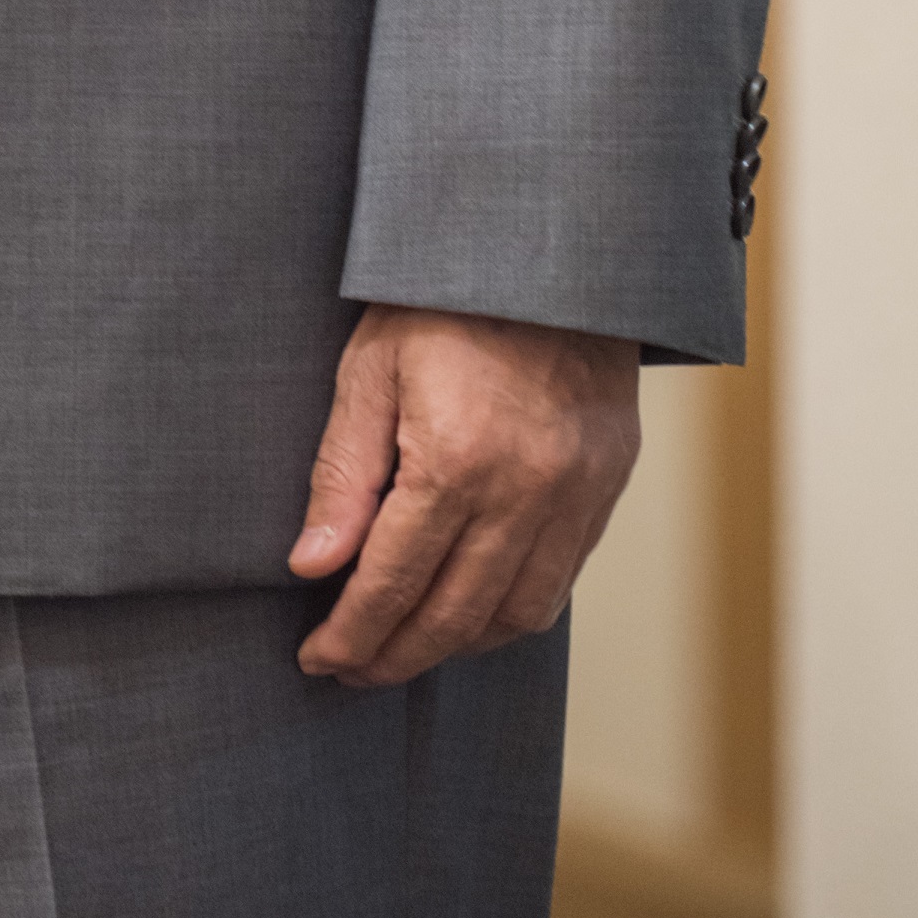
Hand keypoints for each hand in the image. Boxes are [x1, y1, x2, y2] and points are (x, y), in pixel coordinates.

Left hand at [289, 304, 638, 689]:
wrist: (552, 250)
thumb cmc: (445, 299)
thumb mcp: (371, 367)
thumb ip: (342, 473)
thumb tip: (312, 563)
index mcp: (455, 458)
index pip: (392, 581)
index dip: (349, 632)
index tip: (316, 657)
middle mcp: (524, 491)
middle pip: (452, 616)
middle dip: (394, 656)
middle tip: (351, 667)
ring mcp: (575, 495)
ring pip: (513, 616)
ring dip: (454, 646)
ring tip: (405, 647)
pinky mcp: (606, 488)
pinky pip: (559, 585)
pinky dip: (509, 615)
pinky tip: (469, 611)